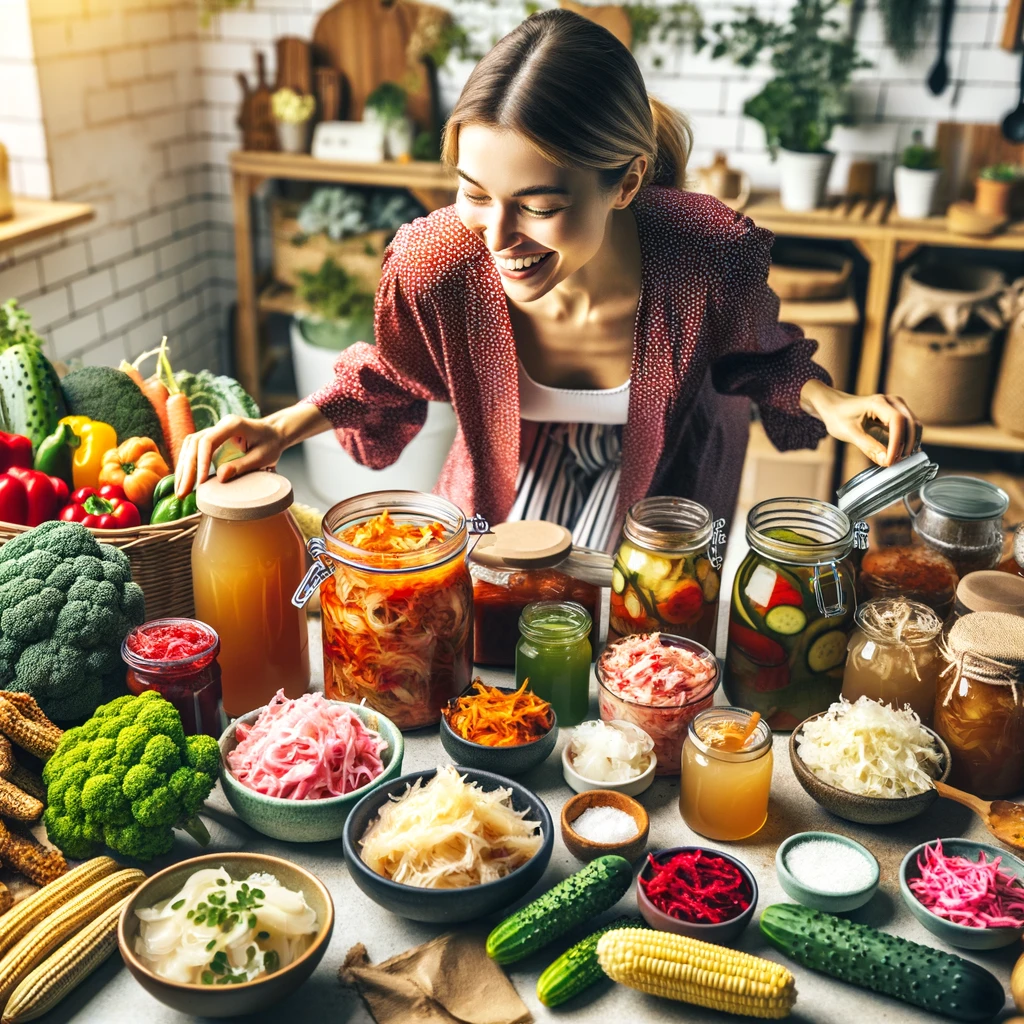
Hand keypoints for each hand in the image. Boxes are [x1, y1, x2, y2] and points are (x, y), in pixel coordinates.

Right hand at [174, 416, 286, 498]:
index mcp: (232, 424)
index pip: (208, 441)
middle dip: (187, 469)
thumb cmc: (271, 444)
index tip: (200, 482)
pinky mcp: (212, 439)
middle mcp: (220, 425)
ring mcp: (214, 431)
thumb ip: (242, 466)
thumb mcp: (262, 457)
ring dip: (184, 468)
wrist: (273, 433)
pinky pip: (194, 450)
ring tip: (180, 490)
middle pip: (194, 444)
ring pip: (190, 446)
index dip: (201, 462)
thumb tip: (220, 477)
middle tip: (182, 492)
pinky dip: (188, 465)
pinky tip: (185, 480)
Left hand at [801, 380, 920, 466]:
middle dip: (905, 445)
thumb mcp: (849, 433)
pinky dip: (907, 441)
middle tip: (896, 463)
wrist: (834, 406)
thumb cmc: (838, 416)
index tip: (891, 460)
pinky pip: (909, 428)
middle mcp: (892, 401)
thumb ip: (868, 446)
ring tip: (898, 460)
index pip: (897, 421)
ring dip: (909, 444)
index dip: (897, 442)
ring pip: (913, 426)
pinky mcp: (898, 413)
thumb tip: (886, 462)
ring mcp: (897, 406)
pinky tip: (902, 454)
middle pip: (910, 423)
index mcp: (877, 402)